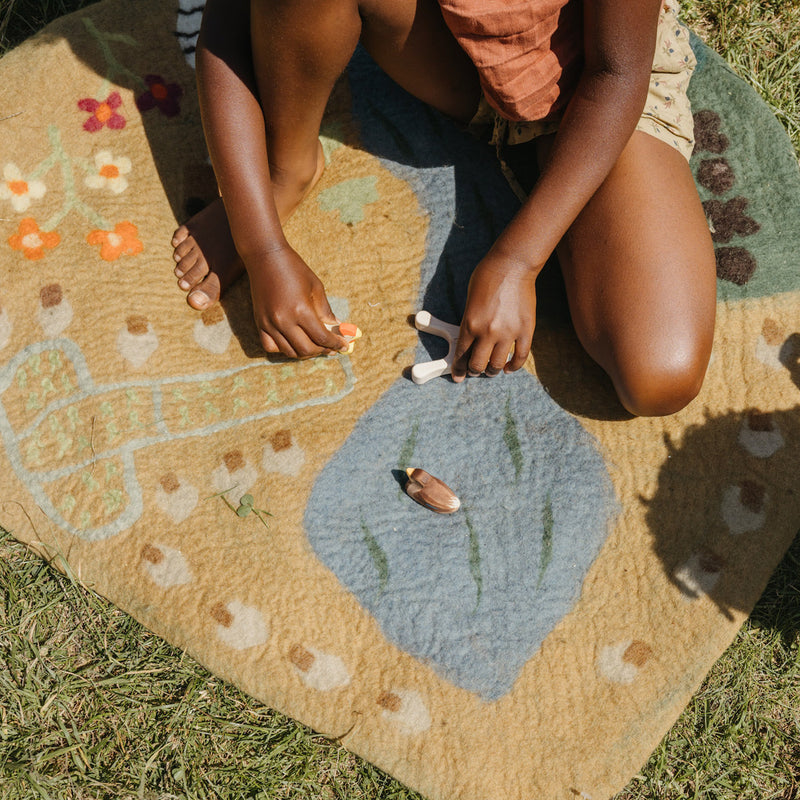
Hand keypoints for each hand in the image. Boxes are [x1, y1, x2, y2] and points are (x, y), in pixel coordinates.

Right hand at [245, 242, 345, 357]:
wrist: (265, 257)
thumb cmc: (294, 268)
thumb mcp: (316, 287)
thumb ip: (326, 311)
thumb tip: (336, 327)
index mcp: (301, 310)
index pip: (321, 337)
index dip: (335, 344)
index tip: (344, 346)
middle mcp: (283, 320)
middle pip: (306, 349)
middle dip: (321, 351)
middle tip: (330, 348)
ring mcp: (269, 323)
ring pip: (289, 351)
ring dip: (304, 352)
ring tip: (314, 346)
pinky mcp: (259, 322)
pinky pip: (270, 347)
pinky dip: (283, 349)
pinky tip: (293, 342)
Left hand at [451, 251, 537, 381]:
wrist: (512, 265)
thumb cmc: (487, 276)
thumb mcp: (469, 301)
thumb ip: (470, 322)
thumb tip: (472, 341)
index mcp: (470, 323)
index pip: (462, 355)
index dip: (459, 369)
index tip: (458, 376)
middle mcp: (488, 332)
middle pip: (478, 364)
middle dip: (474, 371)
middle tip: (475, 371)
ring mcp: (508, 333)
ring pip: (498, 364)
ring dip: (493, 370)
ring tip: (492, 370)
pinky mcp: (526, 330)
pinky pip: (520, 356)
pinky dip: (514, 366)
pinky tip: (508, 368)